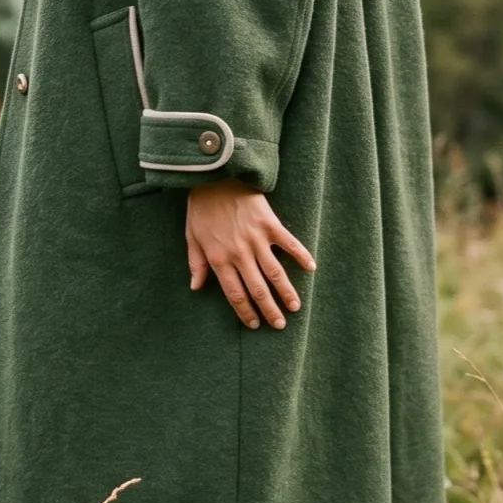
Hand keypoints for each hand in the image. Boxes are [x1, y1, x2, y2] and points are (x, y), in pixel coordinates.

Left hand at [185, 180, 314, 330]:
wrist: (215, 177)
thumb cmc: (201, 207)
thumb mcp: (192, 236)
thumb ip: (196, 263)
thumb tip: (196, 287)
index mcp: (220, 259)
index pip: (235, 294)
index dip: (245, 311)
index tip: (255, 324)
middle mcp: (240, 253)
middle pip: (258, 289)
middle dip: (269, 310)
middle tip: (279, 325)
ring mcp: (257, 239)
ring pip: (275, 273)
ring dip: (286, 292)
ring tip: (295, 308)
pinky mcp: (270, 223)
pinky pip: (289, 243)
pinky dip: (301, 256)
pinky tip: (311, 268)